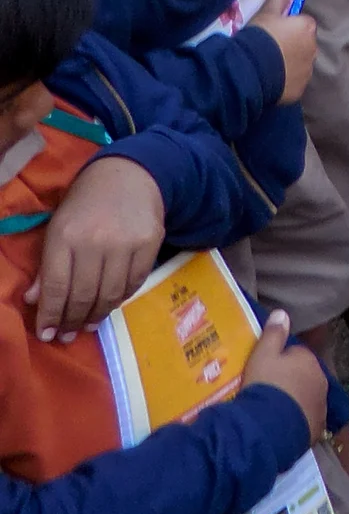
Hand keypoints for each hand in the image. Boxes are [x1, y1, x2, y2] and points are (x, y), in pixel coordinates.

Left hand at [24, 157, 163, 341]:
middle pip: (83, 294)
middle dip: (72, 321)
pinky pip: (134, 283)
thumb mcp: (57, 228)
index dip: (50, 315)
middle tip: (67, 337)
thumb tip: (34, 300)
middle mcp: (95, 241)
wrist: (130, 176)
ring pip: (110, 294)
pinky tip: (109, 305)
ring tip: (87, 326)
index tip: (46, 335)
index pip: (55, 285)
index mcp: (65, 235)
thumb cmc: (86, 204)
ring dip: (97, 316)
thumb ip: (46, 265)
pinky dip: (120, 299)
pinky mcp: (150, 245)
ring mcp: (125, 244)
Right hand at [241, 310, 329, 443]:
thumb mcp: (262, 354)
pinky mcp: (318, 425)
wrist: (269, 425)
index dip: (280, 360)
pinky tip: (282, 424)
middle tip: (268, 389)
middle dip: (291, 379)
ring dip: (296, 399)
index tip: (266, 369)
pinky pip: (307, 418)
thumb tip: (282, 313)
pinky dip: (298, 418)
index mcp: (308, 360)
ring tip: (274, 408)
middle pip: (304, 375)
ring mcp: (321, 404)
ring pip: (307, 396)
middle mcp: (321, 380)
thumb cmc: (265, 384)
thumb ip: (273, 334)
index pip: (296, 353)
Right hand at [247, 0, 316, 105]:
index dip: (289, 25)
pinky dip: (286, 78)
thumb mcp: (266, 13)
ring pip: (300, 62)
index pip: (303, 22)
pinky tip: (270, 76)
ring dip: (289, 61)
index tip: (274, 28)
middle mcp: (313, 49)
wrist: (252, 68)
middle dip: (291, 43)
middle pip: (304, 43)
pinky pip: (294, 80)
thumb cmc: (261, 36)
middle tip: (269, 46)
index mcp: (307, 28)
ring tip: (268, 62)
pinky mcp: (300, 88)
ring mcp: (308, 70)